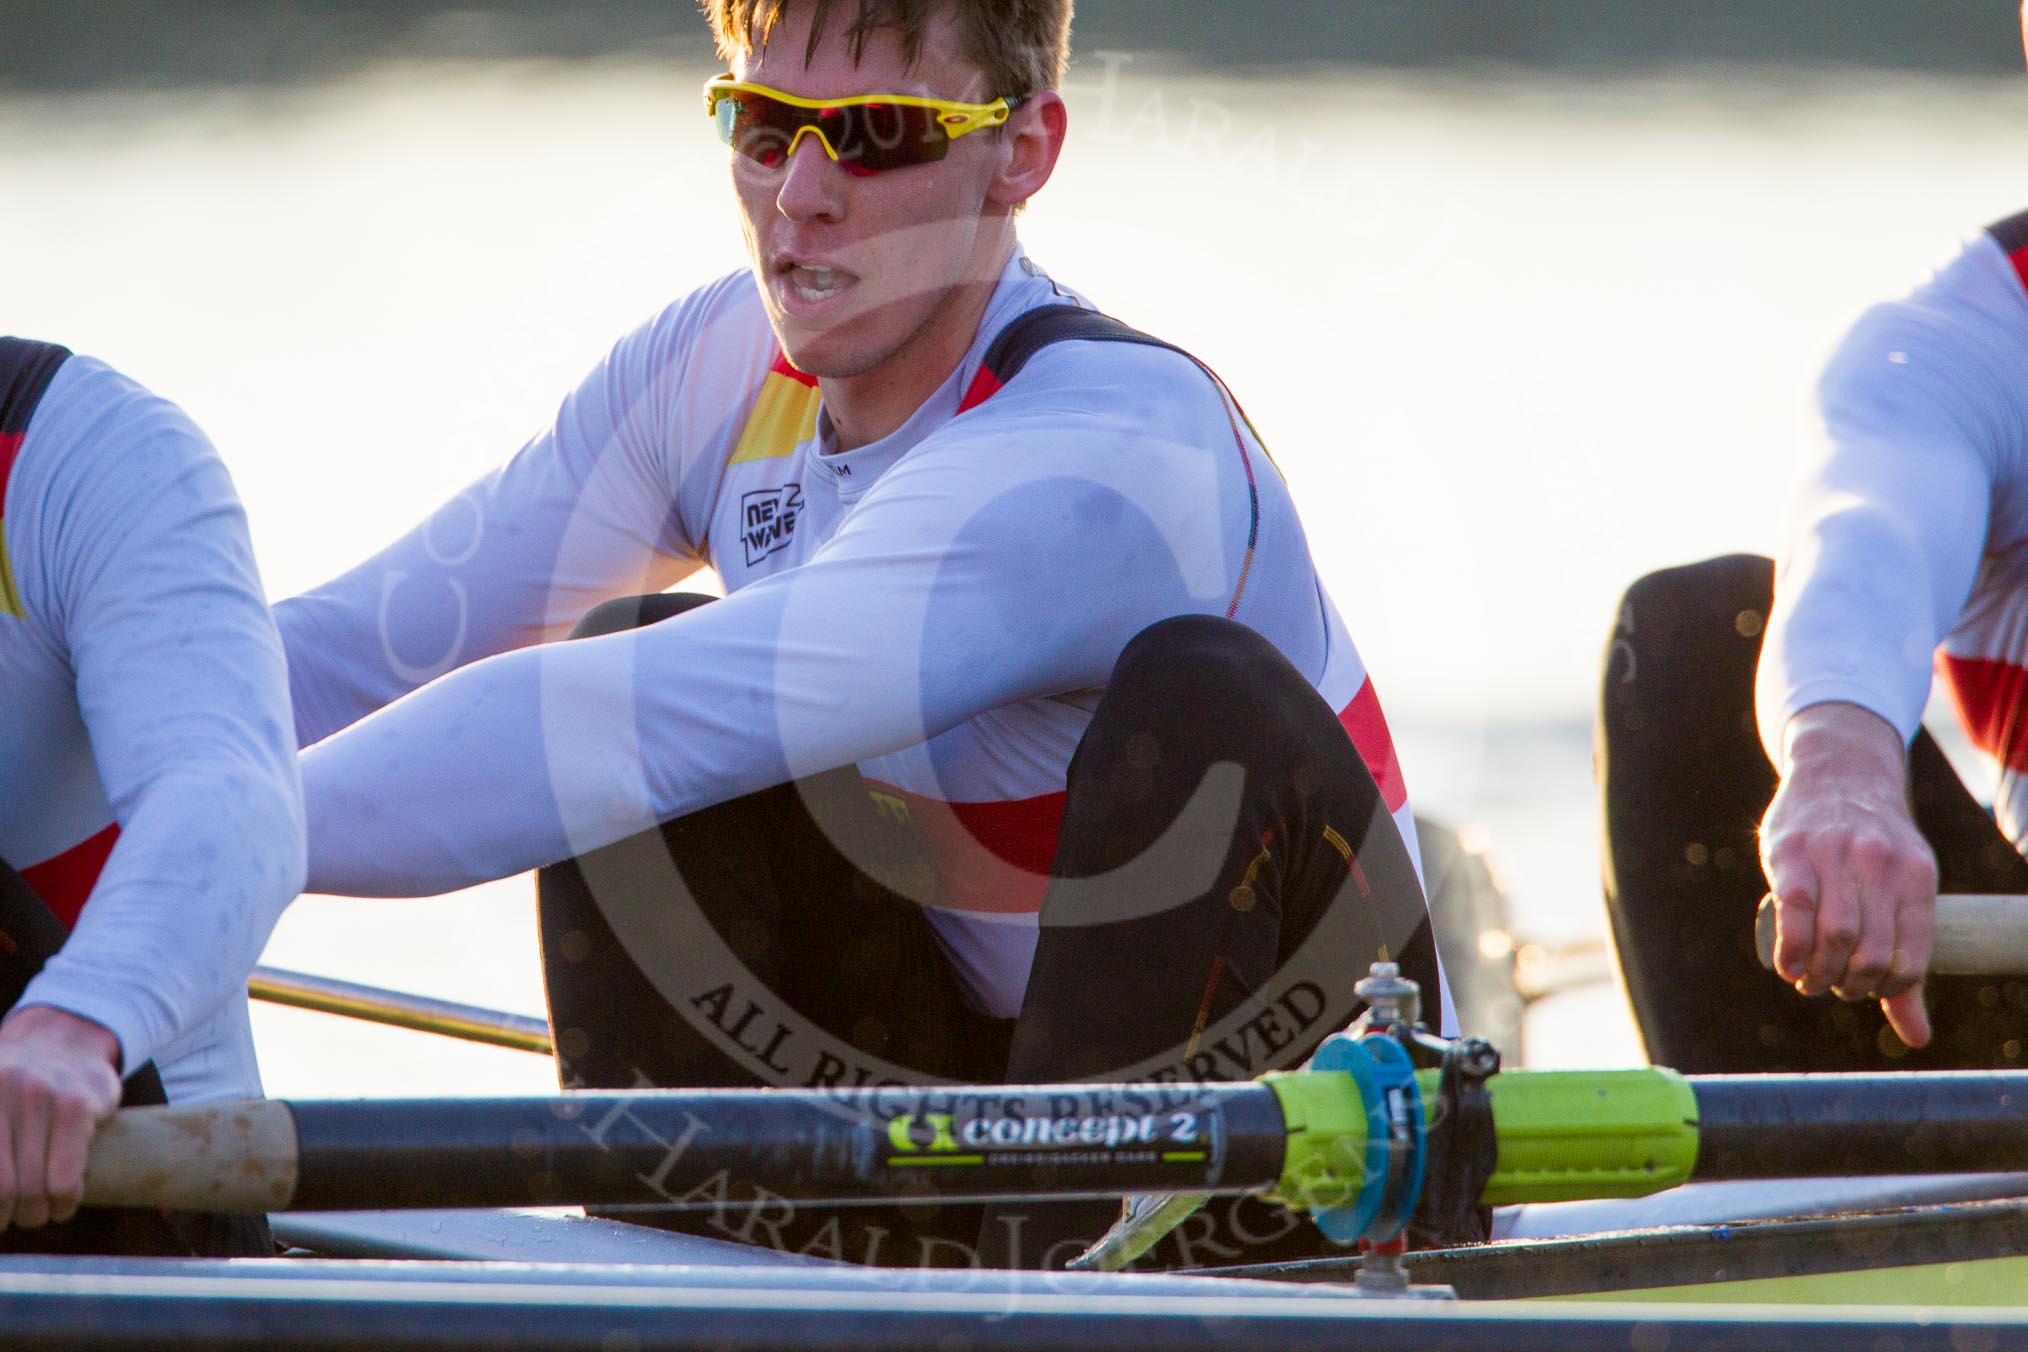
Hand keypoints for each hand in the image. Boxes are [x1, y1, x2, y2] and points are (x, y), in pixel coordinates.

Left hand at [0, 1005, 120, 1228]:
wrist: (66, 1037)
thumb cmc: (13, 1085)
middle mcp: (1, 1092)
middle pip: (2, 1188)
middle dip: (10, 1216)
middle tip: (17, 1218)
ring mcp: (39, 1098)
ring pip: (32, 1189)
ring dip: (37, 1215)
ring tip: (41, 1213)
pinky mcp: (77, 1106)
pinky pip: (65, 1178)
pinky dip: (64, 1202)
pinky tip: (64, 1202)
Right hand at [1759, 702, 1938, 1047]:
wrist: (1838, 768)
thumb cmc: (1872, 844)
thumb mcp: (1903, 889)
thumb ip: (1905, 963)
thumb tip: (1917, 1038)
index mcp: (1917, 876)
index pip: (1910, 958)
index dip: (1886, 989)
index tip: (1865, 988)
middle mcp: (1880, 864)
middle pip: (1869, 954)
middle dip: (1847, 985)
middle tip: (1831, 984)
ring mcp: (1834, 855)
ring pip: (1833, 937)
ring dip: (1817, 974)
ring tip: (1807, 977)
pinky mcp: (1791, 852)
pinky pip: (1793, 912)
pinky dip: (1790, 950)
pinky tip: (1786, 964)